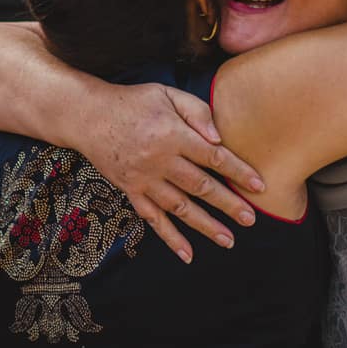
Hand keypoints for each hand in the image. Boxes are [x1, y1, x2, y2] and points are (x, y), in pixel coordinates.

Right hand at [77, 83, 264, 262]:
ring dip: (205, 226)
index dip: (238, 171)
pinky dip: (170, 238)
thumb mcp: (166, 94)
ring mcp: (144, 180)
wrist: (88, 116)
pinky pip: (153, 219)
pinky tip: (187, 254)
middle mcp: (159, 161)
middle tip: (250, 219)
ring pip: (180, 207)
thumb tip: (219, 138)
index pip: (213, 156)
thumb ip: (196, 111)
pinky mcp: (131, 191)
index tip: (259, 185)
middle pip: (201, 186)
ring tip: (228, 239)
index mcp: (172, 134)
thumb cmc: (132, 102)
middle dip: (228, 204)